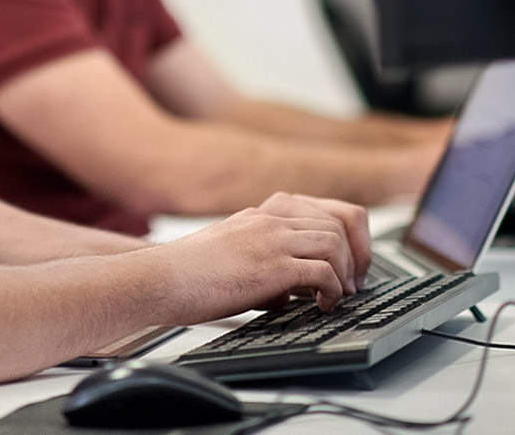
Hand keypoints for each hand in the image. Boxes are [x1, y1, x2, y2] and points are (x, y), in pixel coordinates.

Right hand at [160, 192, 370, 321]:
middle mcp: (269, 218)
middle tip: (354, 284)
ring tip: (339, 296)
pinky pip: (322, 272)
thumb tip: (292, 292)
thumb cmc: (187, 274)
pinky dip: (332, 291)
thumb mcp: (231, 253)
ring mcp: (270, 239)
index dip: (347, 236)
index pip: (323, 208)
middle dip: (355, 256)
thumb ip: (264, 260)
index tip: (349, 263)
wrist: (158, 279)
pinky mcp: (270, 266)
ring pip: (334, 242)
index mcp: (261, 213)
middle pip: (338, 221)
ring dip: (345, 273)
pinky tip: (322, 305)